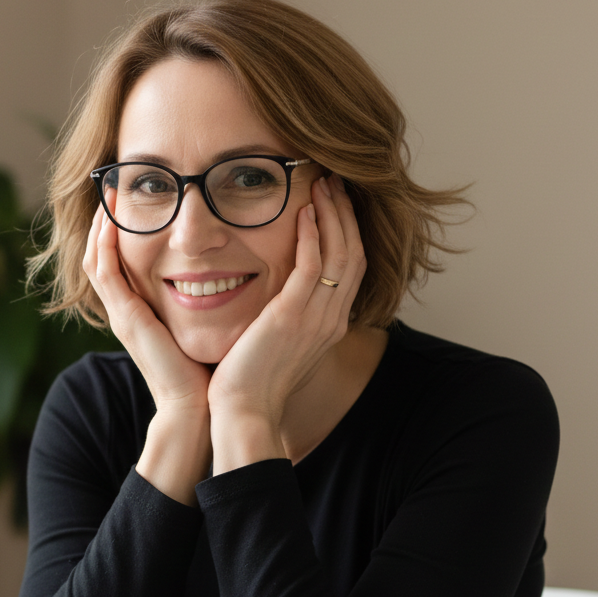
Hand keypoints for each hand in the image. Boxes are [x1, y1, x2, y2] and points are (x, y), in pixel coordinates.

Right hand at [82, 203, 212, 502]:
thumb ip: (203, 303)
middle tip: (110, 190)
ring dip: (99, 227)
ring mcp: (121, 314)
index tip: (129, 203)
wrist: (197, 405)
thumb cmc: (206, 371)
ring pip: (96, 261)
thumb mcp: (200, 328)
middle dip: (103, 223)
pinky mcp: (126, 318)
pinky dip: (105, 246)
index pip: (119, 264)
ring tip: (106, 198)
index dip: (119, 234)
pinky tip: (112, 222)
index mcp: (140, 312)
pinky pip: (105, 273)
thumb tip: (225, 278)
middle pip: (100, 257)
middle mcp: (125, 311)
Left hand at [207, 175, 365, 466]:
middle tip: (335, 183)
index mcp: (330, 326)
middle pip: (354, 254)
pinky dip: (313, 237)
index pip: (351, 269)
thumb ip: (288, 318)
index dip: (347, 233)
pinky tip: (305, 213)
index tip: (336, 204)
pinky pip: (313, 267)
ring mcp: (316, 319)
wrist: (243, 413)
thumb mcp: (280, 346)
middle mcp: (332, 320)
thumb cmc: (252, 383)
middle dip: (347, 215)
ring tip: (324, 185)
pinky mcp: (292, 317)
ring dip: (333, 216)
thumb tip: (280, 299)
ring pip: (340, 254)